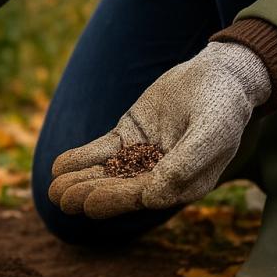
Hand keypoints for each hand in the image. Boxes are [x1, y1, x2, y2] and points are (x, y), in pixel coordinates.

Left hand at [48, 42, 271, 218]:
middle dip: (91, 193)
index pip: (146, 195)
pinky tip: (60, 166)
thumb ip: (187, 162)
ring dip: (82, 180)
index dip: (117, 198)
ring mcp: (143, 156)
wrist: (220, 74)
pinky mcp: (130, 137)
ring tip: (54, 190)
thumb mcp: (212, 132)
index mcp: (185, 184)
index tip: (91, 202)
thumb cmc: (223, 106)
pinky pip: (103, 150)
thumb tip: (153, 196)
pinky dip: (83, 158)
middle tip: (62, 199)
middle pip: (121, 187)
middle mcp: (162, 176)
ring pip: (108, 172)